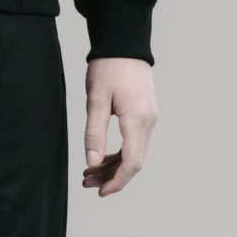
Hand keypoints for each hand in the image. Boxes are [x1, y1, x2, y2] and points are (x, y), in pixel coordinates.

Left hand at [81, 56, 156, 197]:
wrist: (124, 44)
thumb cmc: (108, 67)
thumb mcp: (95, 100)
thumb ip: (94, 133)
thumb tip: (92, 162)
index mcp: (137, 120)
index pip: (132, 163)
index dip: (117, 182)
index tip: (101, 192)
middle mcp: (148, 122)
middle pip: (134, 162)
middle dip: (111, 177)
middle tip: (86, 182)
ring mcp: (149, 118)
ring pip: (134, 153)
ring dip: (113, 166)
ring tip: (90, 173)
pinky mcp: (145, 114)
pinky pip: (134, 142)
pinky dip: (119, 153)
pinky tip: (102, 157)